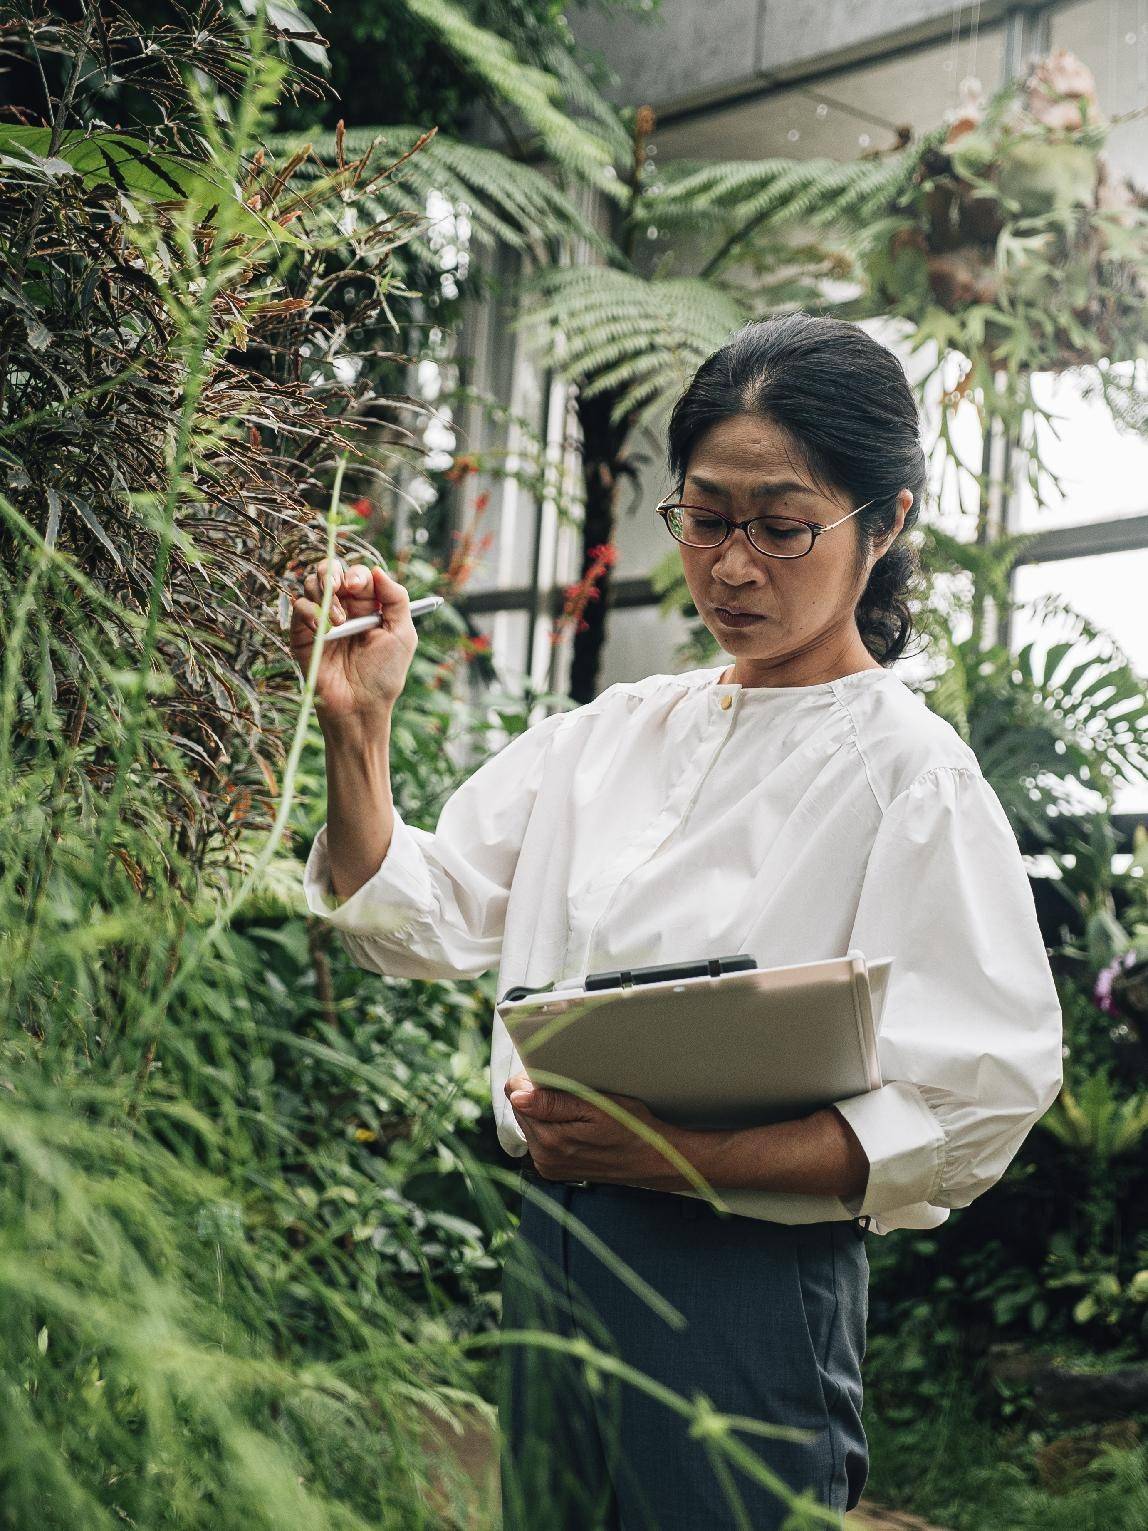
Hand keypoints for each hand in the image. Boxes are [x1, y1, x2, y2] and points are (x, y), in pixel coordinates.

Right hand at [289, 557, 416, 724]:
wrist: (361, 706)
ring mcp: (321, 620)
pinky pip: (298, 606)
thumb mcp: (403, 635)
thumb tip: (377, 570)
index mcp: (368, 606)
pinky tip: (323, 628)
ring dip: (324, 593)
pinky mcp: (303, 634)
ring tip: (338, 621)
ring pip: (311, 583)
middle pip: (330, 571)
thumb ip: (396, 599)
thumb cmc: (385, 675)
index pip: (358, 575)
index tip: (359, 587)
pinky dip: (309, 610)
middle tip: (341, 588)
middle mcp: (343, 609)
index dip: (357, 574)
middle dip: (333, 572)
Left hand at [503, 1072, 686, 1188]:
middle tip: (573, 1091)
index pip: (516, 1095)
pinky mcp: (554, 1169)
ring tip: (577, 1108)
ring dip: (546, 1111)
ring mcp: (548, 1166)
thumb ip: (554, 1103)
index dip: (533, 1079)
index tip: (556, 1076)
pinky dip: (552, 1125)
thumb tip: (516, 1096)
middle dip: (539, 1095)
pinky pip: (541, 1138)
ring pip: (530, 1122)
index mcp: (549, 1140)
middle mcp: (543, 1157)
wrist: (652, 1159)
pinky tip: (576, 1124)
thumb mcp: (598, 1107)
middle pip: (521, 1109)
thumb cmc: (631, 1127)